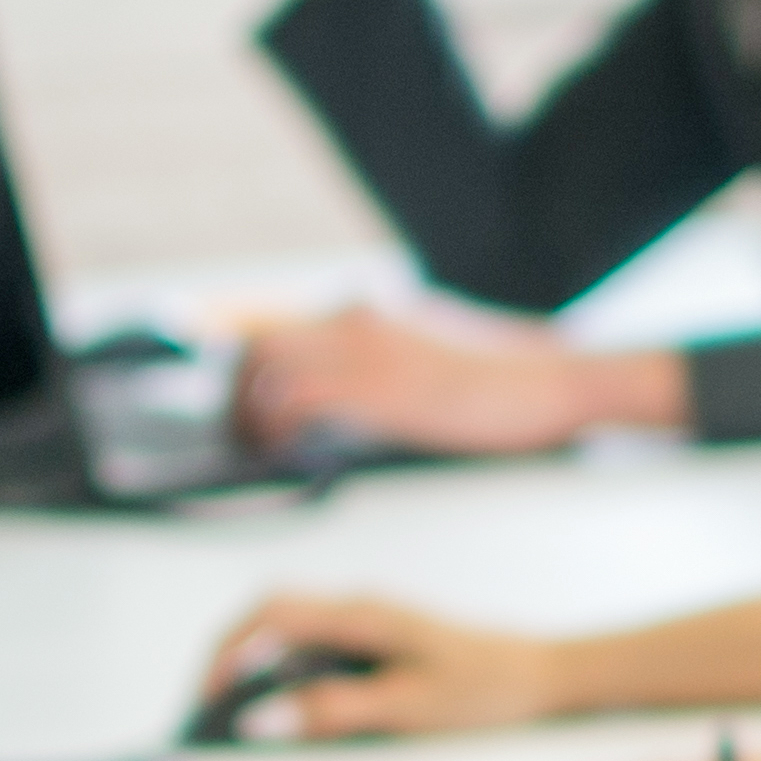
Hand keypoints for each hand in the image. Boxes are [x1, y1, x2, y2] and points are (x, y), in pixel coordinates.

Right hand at [189, 593, 568, 740]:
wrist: (540, 674)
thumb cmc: (485, 686)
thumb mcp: (407, 707)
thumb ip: (333, 711)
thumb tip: (261, 718)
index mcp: (361, 613)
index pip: (269, 616)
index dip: (227, 654)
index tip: (205, 701)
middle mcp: (356, 607)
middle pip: (266, 616)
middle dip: (227, 659)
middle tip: (204, 713)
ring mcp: (362, 621)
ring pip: (286, 631)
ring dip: (252, 667)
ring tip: (228, 719)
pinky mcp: (371, 639)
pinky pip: (310, 647)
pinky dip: (281, 674)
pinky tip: (278, 713)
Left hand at [234, 309, 683, 460]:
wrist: (555, 379)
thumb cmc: (511, 377)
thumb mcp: (440, 352)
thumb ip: (393, 357)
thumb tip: (360, 386)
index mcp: (372, 309)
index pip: (276, 312)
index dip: (226, 336)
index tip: (204, 362)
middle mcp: (358, 318)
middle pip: (257, 338)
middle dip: (232, 387)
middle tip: (235, 428)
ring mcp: (366, 350)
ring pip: (266, 366)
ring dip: (247, 411)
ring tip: (253, 447)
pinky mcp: (378, 389)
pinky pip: (295, 401)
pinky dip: (275, 428)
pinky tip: (281, 452)